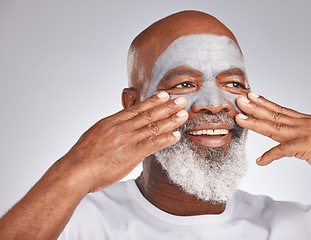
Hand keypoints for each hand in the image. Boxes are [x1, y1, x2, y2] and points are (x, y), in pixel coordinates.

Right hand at [62, 92, 187, 192]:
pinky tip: (176, 135)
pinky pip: (153, 144)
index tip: (164, 95)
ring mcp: (128, 139)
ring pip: (154, 126)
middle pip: (149, 114)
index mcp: (112, 121)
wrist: (76, 169)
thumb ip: (110, 130)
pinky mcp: (132, 153)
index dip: (153, 101)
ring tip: (183, 114)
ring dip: (171, 120)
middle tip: (181, 100)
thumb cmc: (82, 156)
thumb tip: (118, 130)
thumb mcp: (95, 134)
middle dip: (167, 106)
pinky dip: (166, 139)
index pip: (137, 108)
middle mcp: (122, 127)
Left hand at [235, 92, 310, 191]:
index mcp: (305, 120)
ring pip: (274, 127)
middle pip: (274, 115)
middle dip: (254, 108)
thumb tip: (283, 134)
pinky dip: (270, 155)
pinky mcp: (306, 146)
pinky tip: (260, 160)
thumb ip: (298, 132)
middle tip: (239, 101)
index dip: (264, 102)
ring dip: (255, 123)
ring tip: (240, 119)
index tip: (250, 96)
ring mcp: (305, 133)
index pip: (280, 109)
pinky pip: (283, 150)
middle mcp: (303, 123)